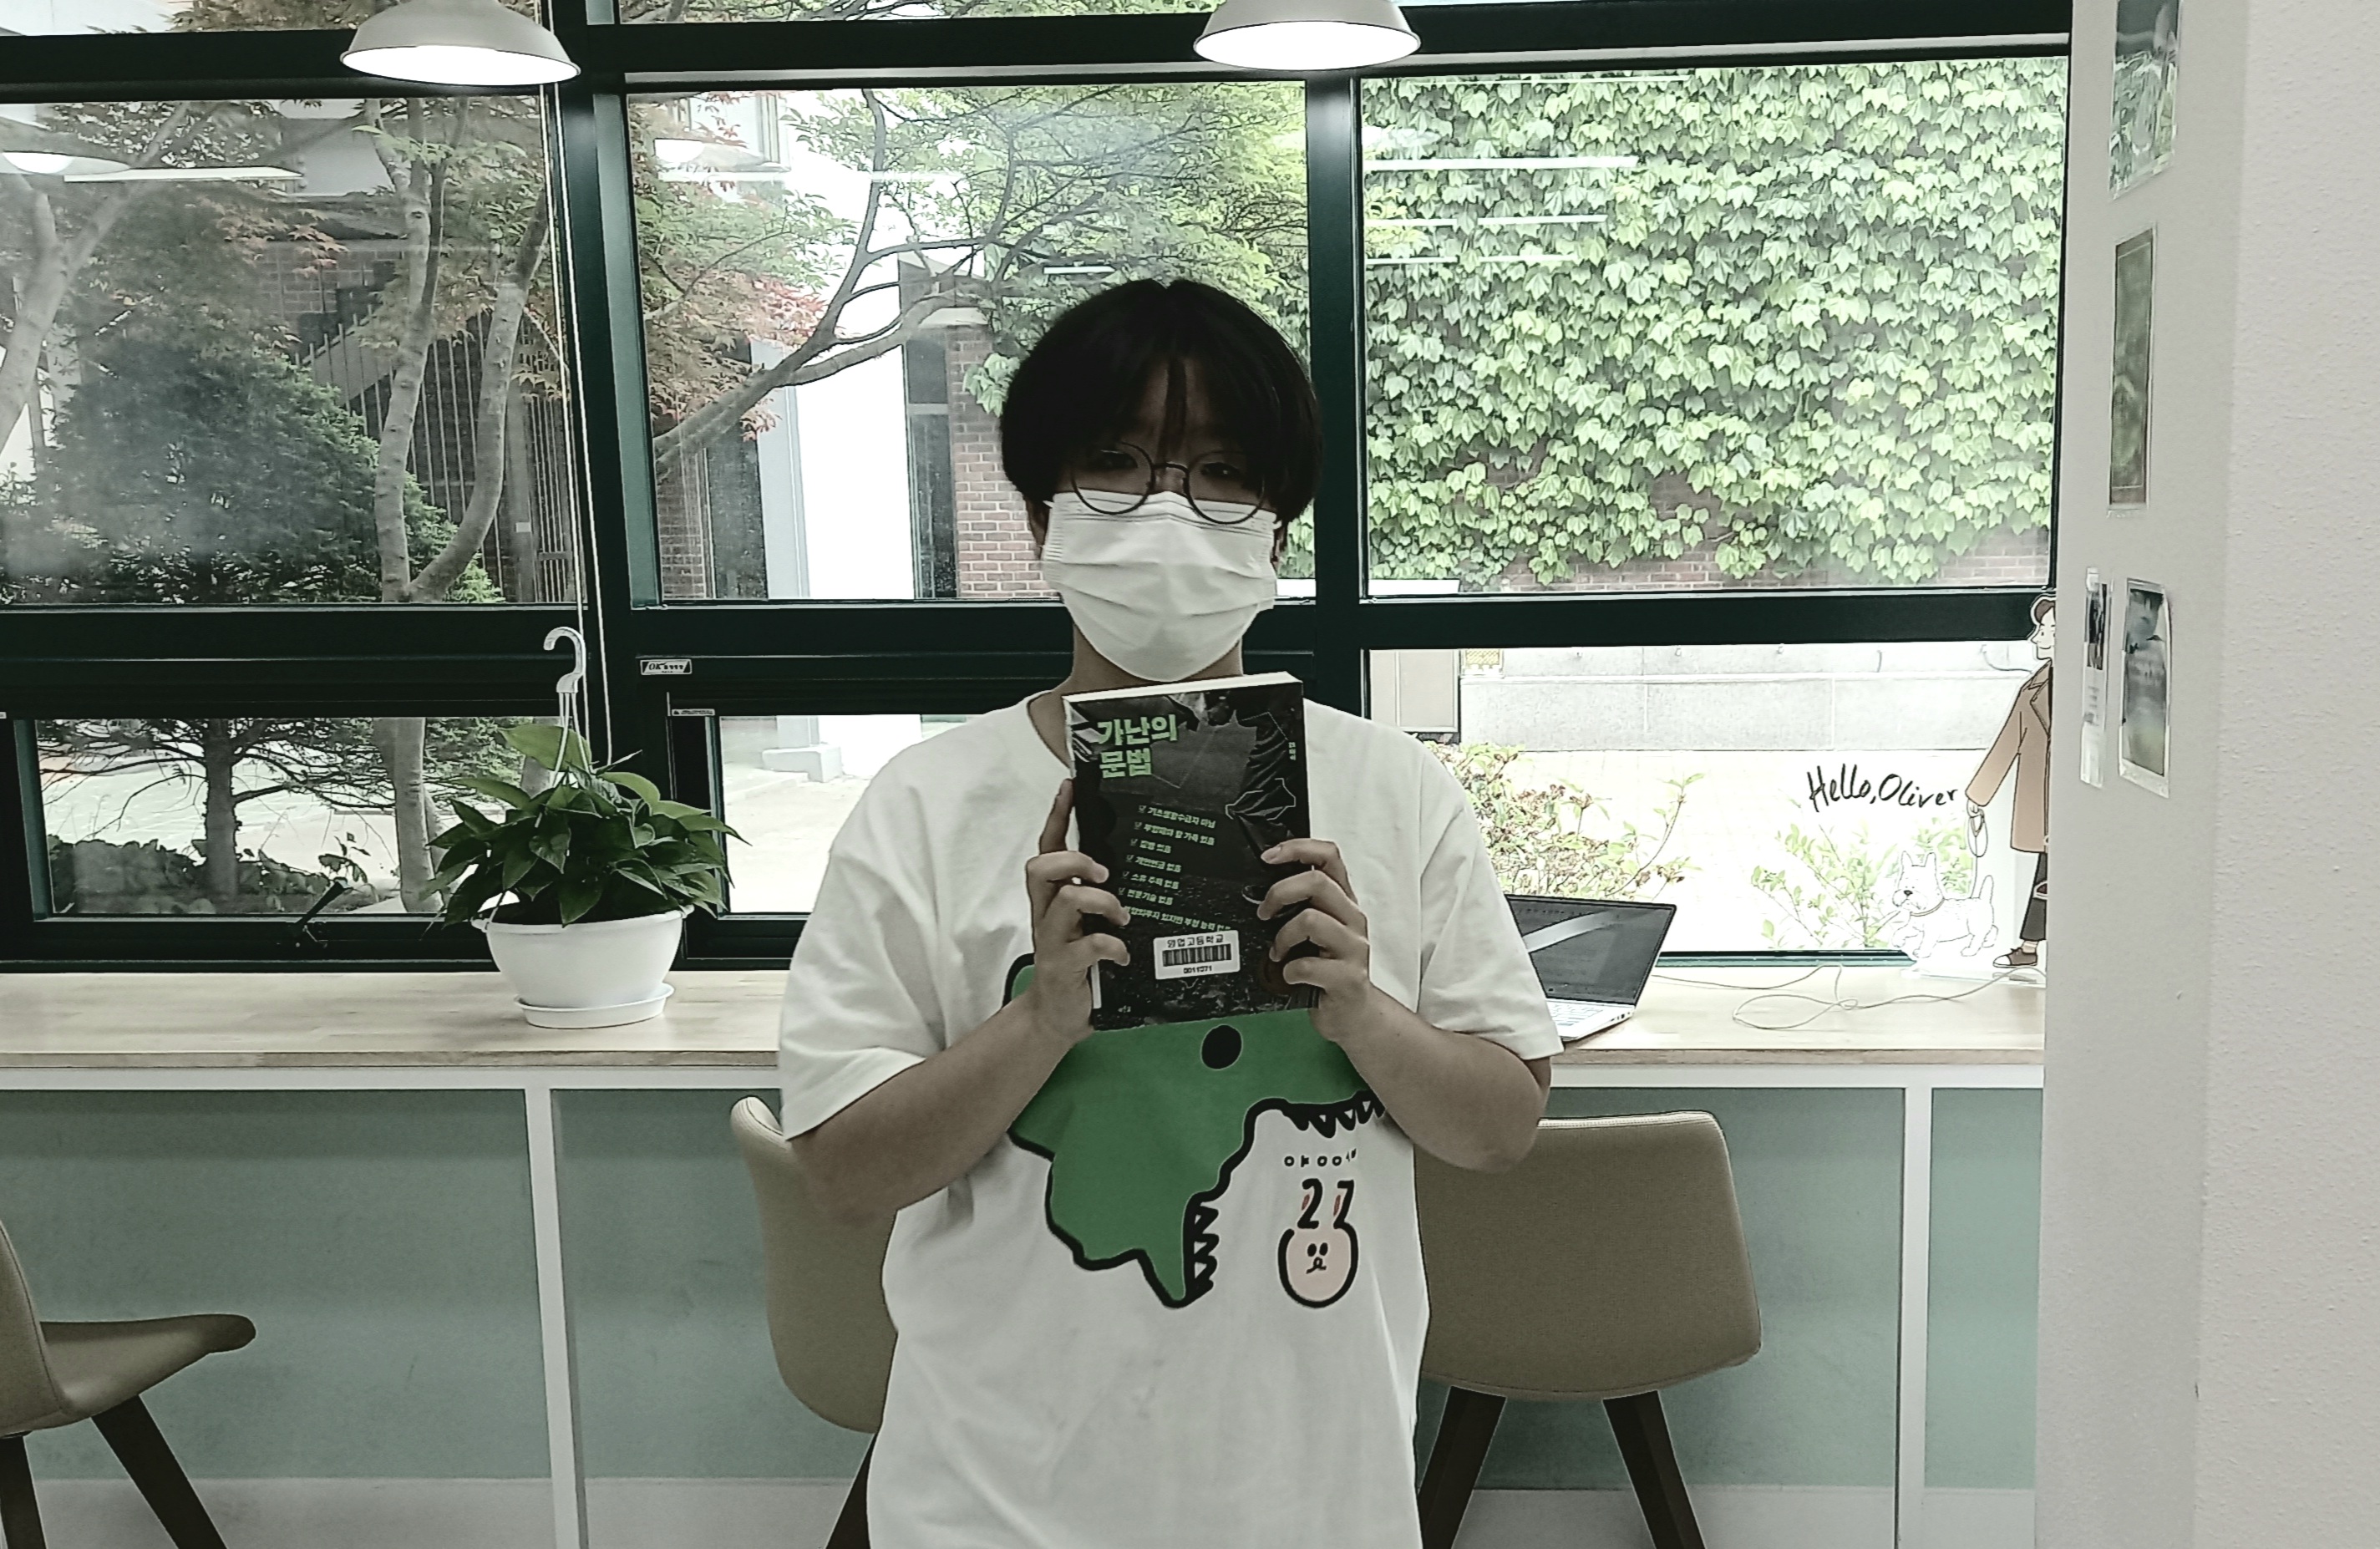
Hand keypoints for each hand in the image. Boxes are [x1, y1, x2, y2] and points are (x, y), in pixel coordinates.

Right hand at [1019, 781, 1128, 1047]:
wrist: (1057, 1016)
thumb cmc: (1078, 963)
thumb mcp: (1085, 923)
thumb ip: (1098, 895)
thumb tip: (1135, 863)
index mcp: (1052, 898)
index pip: (1049, 847)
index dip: (1057, 817)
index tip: (1070, 788)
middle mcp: (1047, 914)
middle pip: (1042, 867)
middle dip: (1074, 860)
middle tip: (1104, 872)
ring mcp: (1052, 940)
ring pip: (1066, 900)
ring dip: (1102, 901)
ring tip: (1122, 916)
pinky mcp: (1062, 967)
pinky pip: (1088, 946)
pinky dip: (1112, 946)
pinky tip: (1123, 954)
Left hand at [1258, 838, 1374, 1041]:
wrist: (1354, 1014)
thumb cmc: (1330, 971)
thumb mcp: (1317, 932)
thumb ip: (1300, 907)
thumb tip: (1260, 892)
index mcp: (1343, 902)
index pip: (1328, 856)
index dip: (1297, 848)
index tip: (1269, 857)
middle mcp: (1352, 919)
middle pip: (1317, 882)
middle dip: (1280, 893)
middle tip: (1264, 913)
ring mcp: (1353, 948)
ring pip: (1311, 920)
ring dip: (1283, 936)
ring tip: (1278, 952)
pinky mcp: (1348, 978)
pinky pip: (1309, 965)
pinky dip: (1290, 971)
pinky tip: (1290, 977)